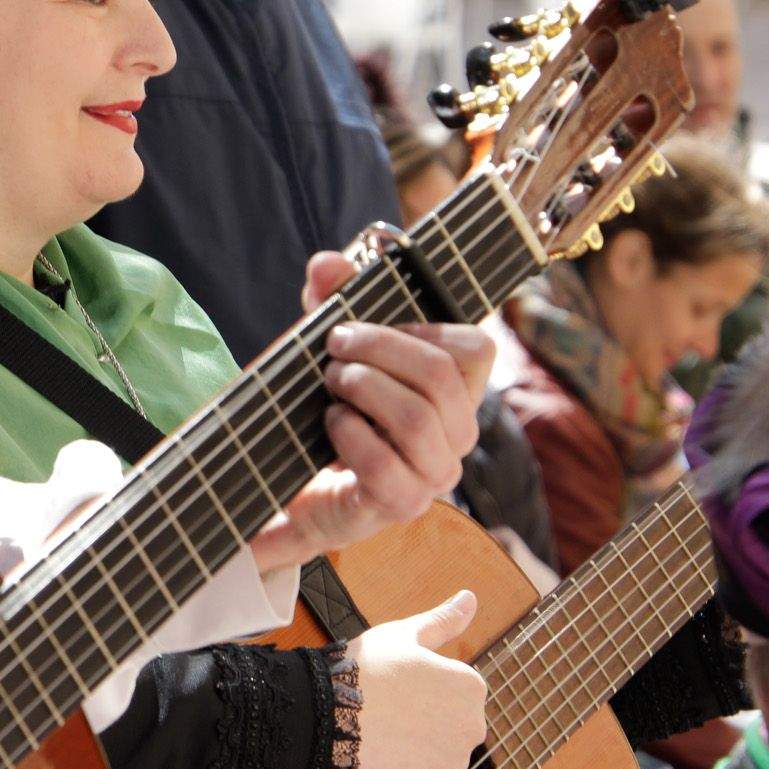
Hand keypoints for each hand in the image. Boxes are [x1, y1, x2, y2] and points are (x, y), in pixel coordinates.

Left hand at [252, 253, 492, 566]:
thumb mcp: (330, 346)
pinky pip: (385, 463)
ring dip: (363, 387)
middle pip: (441, 376)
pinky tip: (331, 422)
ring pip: (418, 418)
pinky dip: (349, 432)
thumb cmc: (327, 408)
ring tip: (331, 381)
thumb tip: (326, 264)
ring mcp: (433, 474)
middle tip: (334, 345)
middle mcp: (456, 435)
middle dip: (379, 348)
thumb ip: (330, 299)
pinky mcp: (399, 504)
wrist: (293, 486)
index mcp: (454, 392)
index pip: (475, 350)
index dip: (422, 327)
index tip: (371, 325)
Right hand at [349, 590, 487, 768]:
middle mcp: (473, 727)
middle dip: (424, 723)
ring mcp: (453, 764)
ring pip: (435, 759)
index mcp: (470, 686)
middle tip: (386, 713)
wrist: (325, 715)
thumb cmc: (362, 669)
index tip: (395, 688)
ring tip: (380, 737)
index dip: (420, 689)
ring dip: (414, 753)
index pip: (453, 692)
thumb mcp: (402, 635)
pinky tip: (379, 761)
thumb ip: (443, 621)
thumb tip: (471, 598)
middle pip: (449, 728)